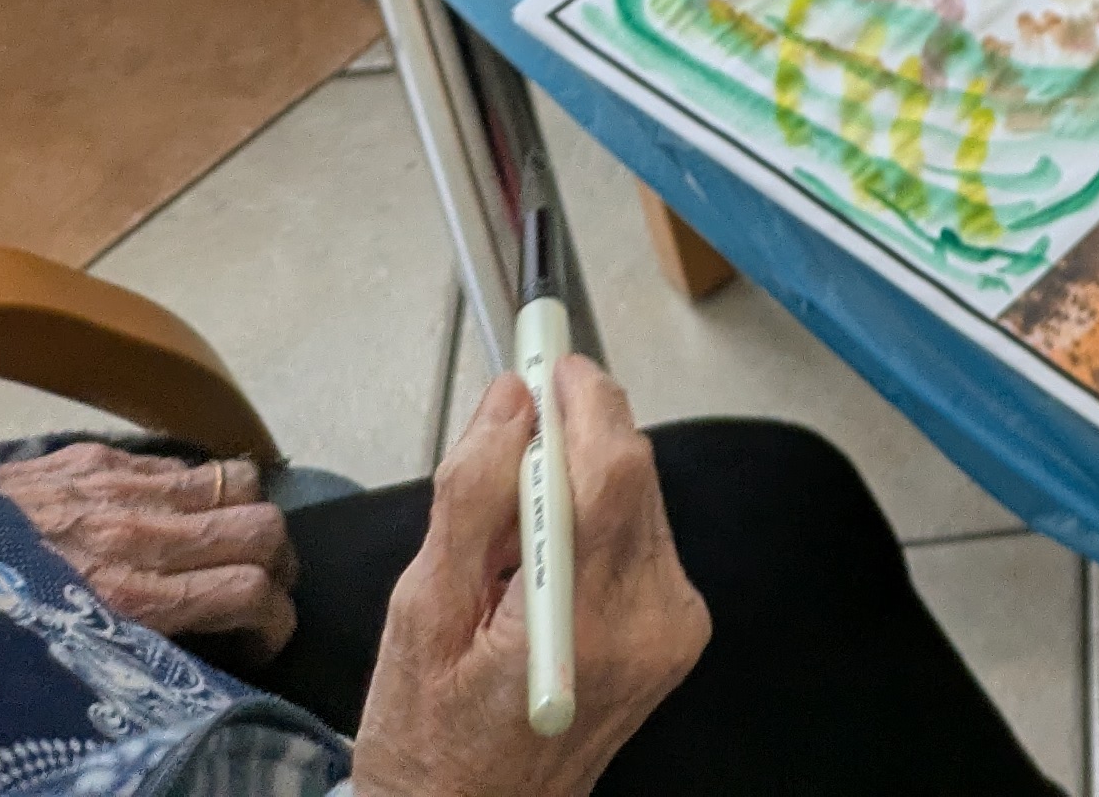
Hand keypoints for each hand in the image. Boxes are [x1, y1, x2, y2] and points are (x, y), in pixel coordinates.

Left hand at [0, 443, 294, 655]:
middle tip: (258, 591)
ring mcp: (117, 485)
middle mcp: (134, 535)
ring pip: (236, 479)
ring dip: (246, 517)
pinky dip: (196, 489)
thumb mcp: (65, 663)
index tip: (265, 640)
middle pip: (262, 527)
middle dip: (278, 564)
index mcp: (127, 600)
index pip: (251, 592)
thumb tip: (202, 659)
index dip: (278, 621)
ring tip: (228, 546)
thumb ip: (141, 651)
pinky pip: (180, 461)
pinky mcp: (92, 453)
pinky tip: (171, 516)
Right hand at [350, 362, 710, 796]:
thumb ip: (469, 498)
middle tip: (504, 447)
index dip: (579, 401)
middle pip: (632, 473)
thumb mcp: (419, 614)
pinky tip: (541, 565)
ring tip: (508, 541)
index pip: (611, 472)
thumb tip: (509, 401)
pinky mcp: (679, 628)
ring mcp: (674, 628)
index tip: (542, 359)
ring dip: (578, 483)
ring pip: (639, 495)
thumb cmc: (429, 740)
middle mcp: (650, 624)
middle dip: (570, 438)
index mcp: (584, 626)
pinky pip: (642, 532)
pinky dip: (595, 522)